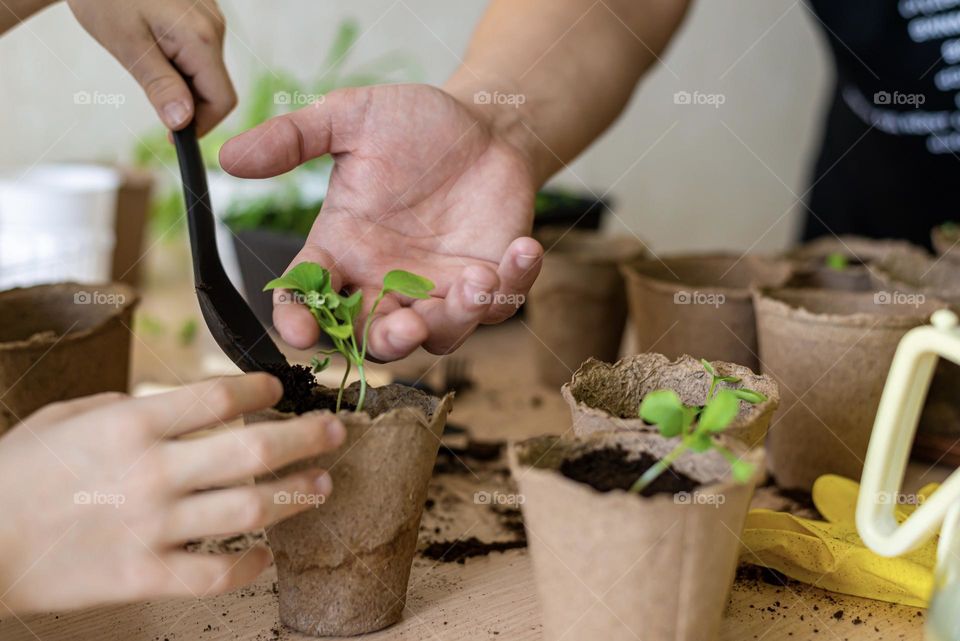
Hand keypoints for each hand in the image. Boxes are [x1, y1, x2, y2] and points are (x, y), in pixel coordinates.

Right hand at [0, 374, 344, 612]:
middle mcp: (151, 473)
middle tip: (334, 431)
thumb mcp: (66, 417)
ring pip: (248, 509)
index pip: (218, 398)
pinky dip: (250, 565)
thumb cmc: (17, 475)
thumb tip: (172, 404)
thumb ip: (126, 406)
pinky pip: (215, 572)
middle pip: (251, 451)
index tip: (280, 389)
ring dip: (295, 495)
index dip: (261, 390)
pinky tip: (268, 555)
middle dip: (304, 437)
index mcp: (131, 427)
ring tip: (321, 484)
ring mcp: (151, 527)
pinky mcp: (144, 575)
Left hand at [67, 0, 234, 134]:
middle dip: (190, 103)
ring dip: (184, 81)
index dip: (202, 125)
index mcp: (200, 38)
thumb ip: (160, 85)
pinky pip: (202, 51)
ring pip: (209, 70)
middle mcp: (215, 27)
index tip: (173, 134)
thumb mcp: (128, 46)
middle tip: (153, 99)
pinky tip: (155, 46)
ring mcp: (212, 18)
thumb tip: (182, 122)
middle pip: (217, 87)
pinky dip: (182, 62)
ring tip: (147, 62)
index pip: (222, 100)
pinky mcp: (203, 13)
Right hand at [219, 83, 543, 359]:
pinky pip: (498, 303)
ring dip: (455, 319)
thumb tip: (226, 155)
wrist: (482, 124)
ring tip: (474, 281)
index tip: (300, 330)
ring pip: (439, 335)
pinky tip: (523, 249)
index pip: (307, 298)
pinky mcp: (487, 282)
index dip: (299, 321)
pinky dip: (513, 284)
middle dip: (387, 340)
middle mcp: (386, 280)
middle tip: (404, 324)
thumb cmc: (413, 124)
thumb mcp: (350, 119)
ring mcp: (438, 288)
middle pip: (374, 336)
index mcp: (342, 250)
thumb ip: (293, 139)